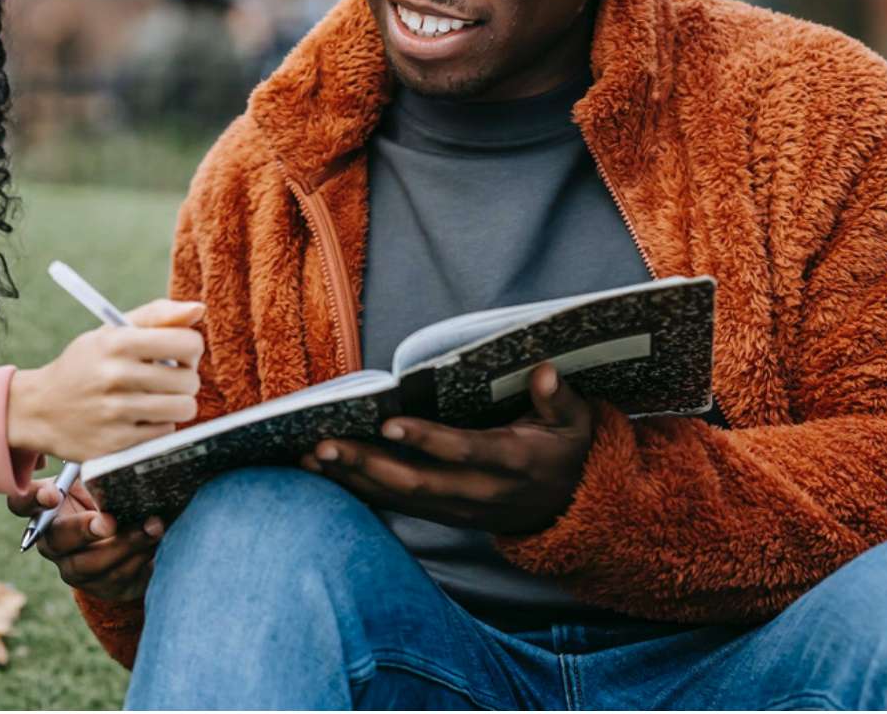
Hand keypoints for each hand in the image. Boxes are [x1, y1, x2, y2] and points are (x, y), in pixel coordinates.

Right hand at [7, 299, 204, 460]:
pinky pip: (165, 434)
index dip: (190, 348)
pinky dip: (158, 426)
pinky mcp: (116, 444)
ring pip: (183, 409)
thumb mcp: (111, 331)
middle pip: (190, 380)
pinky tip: (139, 418)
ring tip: (157, 399)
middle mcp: (115, 376)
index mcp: (117, 342)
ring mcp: (115, 413)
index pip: (188, 343)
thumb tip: (199, 309)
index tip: (178, 353)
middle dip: (185, 379)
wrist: (40, 409)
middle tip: (166, 379)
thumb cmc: (85, 365)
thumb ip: (157, 316)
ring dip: (176, 405)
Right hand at [7, 476, 163, 602]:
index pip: (22, 504)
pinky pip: (115, 577)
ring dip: (123, 545)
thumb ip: (96, 473)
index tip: (52, 494)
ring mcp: (72, 568)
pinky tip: (154, 540)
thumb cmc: (106, 499)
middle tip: (108, 521)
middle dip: (84, 530)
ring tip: (151, 527)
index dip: (32, 500)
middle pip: (57, 540)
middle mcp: (51, 542)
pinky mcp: (98, 586)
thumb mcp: (97, 482)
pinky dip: (138, 557)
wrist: (129, 539)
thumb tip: (115, 458)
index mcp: (44, 509)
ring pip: (89, 564)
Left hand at [302, 363, 594, 534]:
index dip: (426, 440)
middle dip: (367, 464)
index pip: (464, 451)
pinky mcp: (444, 515)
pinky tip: (324, 474)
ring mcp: (460, 508)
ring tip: (309, 458)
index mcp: (512, 462)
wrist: (571, 509)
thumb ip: (560, 398)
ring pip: (400, 499)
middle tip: (323, 445)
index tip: (388, 422)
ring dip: (352, 478)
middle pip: (417, 483)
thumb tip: (543, 371)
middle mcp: (481, 491)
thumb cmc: (567, 452)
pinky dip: (359, 490)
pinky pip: (397, 506)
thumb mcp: (576, 424)